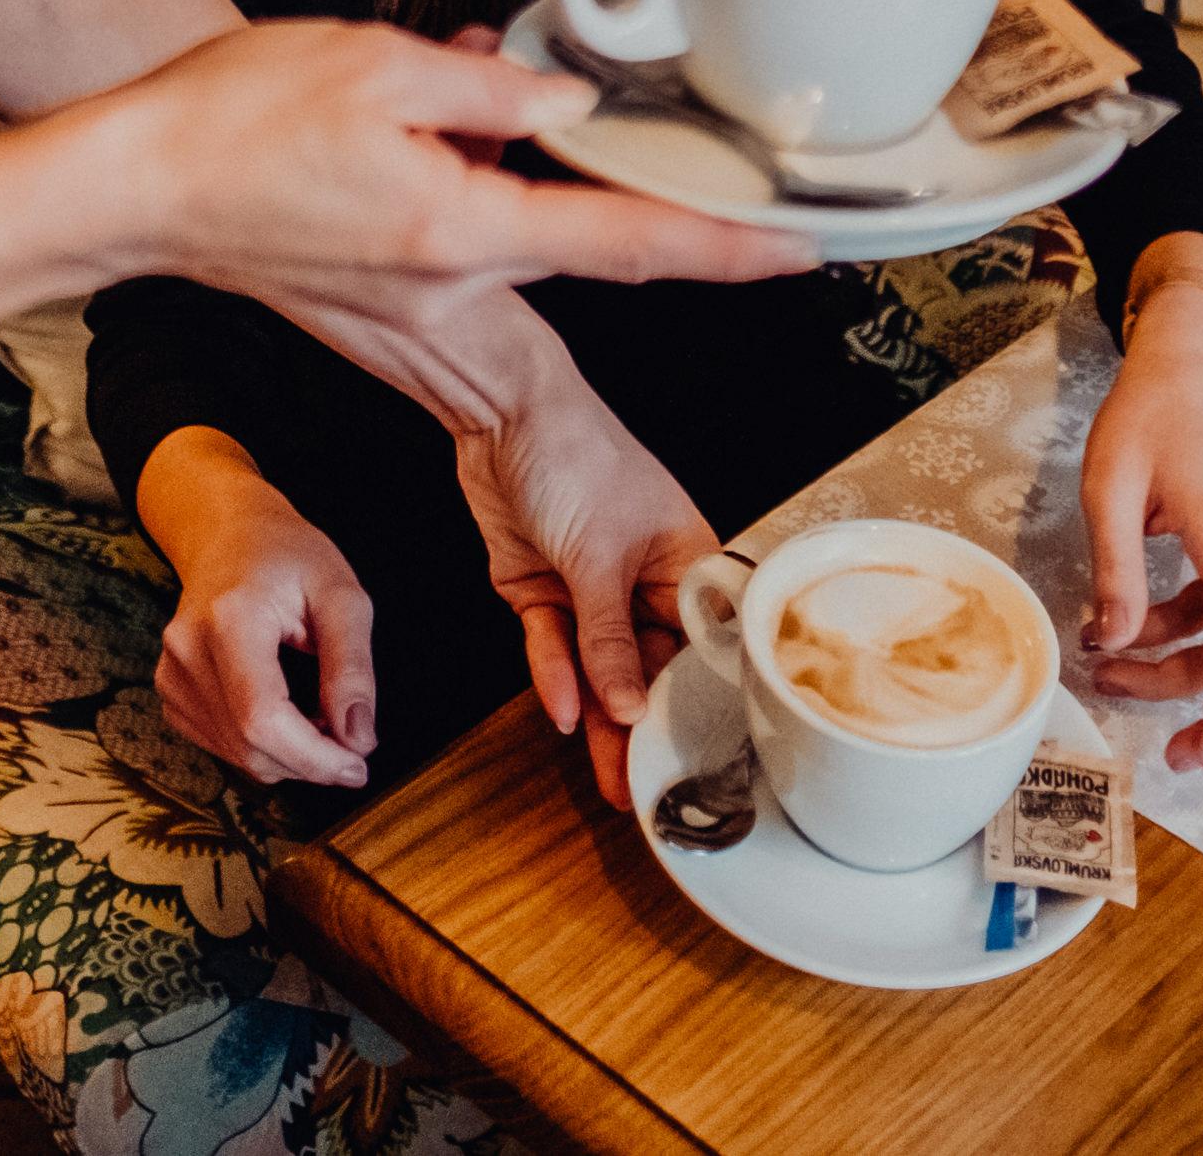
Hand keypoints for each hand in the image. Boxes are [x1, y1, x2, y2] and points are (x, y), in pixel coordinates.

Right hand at [93, 19, 815, 325]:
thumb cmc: (231, 119)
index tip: (798, 250)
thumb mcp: (377, 63)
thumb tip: (567, 104)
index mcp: (459, 231)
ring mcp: (408, 321)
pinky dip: (482, 220)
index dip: (727, 247)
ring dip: (535, 203)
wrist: (131, 189)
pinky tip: (440, 160)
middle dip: (633, 213)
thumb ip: (491, 88)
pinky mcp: (376, 320)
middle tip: (663, 174)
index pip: (628, 243)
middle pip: (584, 259)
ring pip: (522, 261)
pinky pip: (469, 273)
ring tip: (477, 127)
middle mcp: (445, 295)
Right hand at [137, 431, 377, 789]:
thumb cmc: (289, 556)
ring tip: (319, 714)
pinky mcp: (170, 690)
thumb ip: (352, 666)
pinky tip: (285, 712)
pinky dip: (261, 746)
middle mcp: (188, 649)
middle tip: (352, 741)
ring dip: (288, 756)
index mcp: (231, 618)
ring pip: (237, 754)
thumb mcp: (341, 595)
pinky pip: (221, 745)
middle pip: (249, 744)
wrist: (227, 534)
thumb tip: (358, 739)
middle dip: (309, 761)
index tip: (358, 766)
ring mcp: (171, 672)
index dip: (313, 757)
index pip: (262, 717)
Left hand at [457, 384, 715, 805]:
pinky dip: (555, 675)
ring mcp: (592, 589)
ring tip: (611, 780)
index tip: (698, 765)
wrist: (500, 411)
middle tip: (648, 790)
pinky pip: (554, 647)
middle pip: (649, 669)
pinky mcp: (543, 590)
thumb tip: (633, 709)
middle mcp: (646, 581)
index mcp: (688, 564)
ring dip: (599, 720)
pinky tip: (561, 711)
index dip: (698, 707)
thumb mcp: (600, 557)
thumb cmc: (576, 454)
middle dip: (644, 730)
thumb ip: (611, 641)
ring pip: (600, 670)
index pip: (702, 651)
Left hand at [1080, 251, 1202, 770]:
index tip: (1202, 755)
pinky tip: (1140, 633)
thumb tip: (1113, 646)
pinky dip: (1198, 635)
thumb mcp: (1111, 487)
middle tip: (1171, 754)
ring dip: (1195, 671)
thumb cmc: (1150, 408)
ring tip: (1116, 674)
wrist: (1193, 355)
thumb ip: (1117, 573)